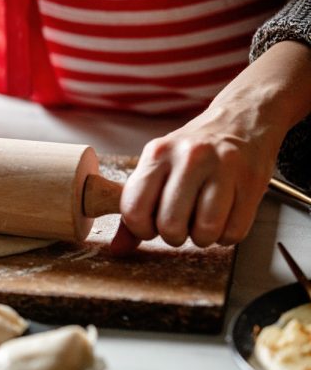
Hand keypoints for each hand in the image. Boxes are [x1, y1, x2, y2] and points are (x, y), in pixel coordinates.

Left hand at [111, 41, 310, 251]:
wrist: (240, 120)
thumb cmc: (193, 151)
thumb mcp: (157, 167)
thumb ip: (137, 207)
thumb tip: (118, 248)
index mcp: (157, 154)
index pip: (134, 209)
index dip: (142, 229)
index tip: (151, 226)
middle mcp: (189, 157)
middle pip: (170, 225)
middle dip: (173, 236)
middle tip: (181, 224)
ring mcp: (223, 167)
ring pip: (205, 231)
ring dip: (202, 237)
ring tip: (202, 220)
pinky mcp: (252, 181)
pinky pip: (233, 232)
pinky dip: (226, 235)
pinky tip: (224, 217)